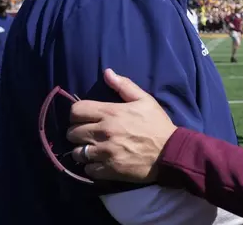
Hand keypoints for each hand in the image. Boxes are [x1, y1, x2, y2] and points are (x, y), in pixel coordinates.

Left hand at [67, 69, 177, 183]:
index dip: (77, 114)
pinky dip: (92, 167)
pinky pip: (88, 170)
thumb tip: (107, 72)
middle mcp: (104, 132)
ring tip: (92, 150)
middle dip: (78, 132)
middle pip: (72, 132)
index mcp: (111, 113)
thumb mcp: (145, 100)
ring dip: (83, 151)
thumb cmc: (157, 124)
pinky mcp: (109, 170)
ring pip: (77, 153)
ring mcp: (105, 152)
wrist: (170, 151)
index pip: (76, 111)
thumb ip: (124, 85)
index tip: (83, 118)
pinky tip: (100, 162)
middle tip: (88, 134)